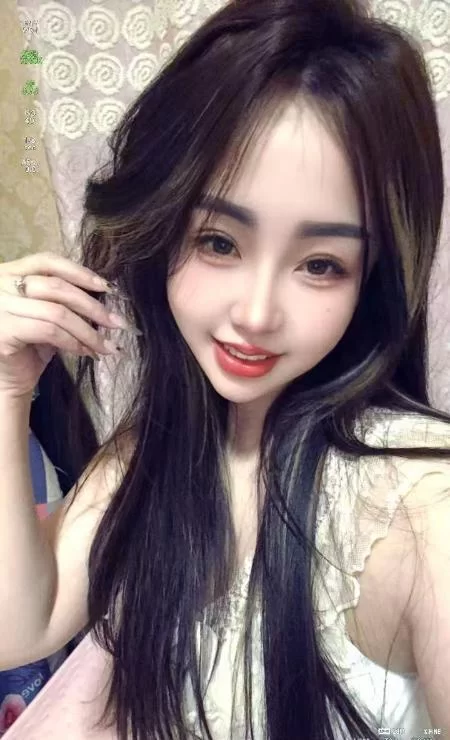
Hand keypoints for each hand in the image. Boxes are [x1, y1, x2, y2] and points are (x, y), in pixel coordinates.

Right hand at [0, 251, 128, 399]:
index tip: (108, 288)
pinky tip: (86, 351)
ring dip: (88, 331)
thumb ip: (65, 301)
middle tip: (117, 323)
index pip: (48, 262)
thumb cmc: (28, 346)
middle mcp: (0, 285)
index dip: (80, 272)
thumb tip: (104, 300)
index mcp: (9, 272)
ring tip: (107, 346)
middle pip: (57, 287)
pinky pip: (50, 331)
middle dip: (93, 306)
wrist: (6, 380)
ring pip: (57, 312)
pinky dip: (74, 342)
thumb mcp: (47, 316)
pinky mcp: (4, 331)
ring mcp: (0, 307)